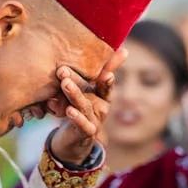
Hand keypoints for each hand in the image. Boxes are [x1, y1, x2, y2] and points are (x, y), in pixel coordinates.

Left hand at [48, 48, 127, 164]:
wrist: (74, 138)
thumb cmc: (81, 107)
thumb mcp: (86, 88)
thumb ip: (98, 71)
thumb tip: (124, 49)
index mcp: (103, 94)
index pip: (106, 84)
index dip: (107, 80)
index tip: (107, 74)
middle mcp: (101, 107)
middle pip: (90, 92)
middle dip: (77, 81)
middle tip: (63, 69)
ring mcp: (95, 121)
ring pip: (85, 107)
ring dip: (74, 95)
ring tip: (65, 84)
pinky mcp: (86, 133)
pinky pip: (83, 125)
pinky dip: (77, 118)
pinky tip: (69, 110)